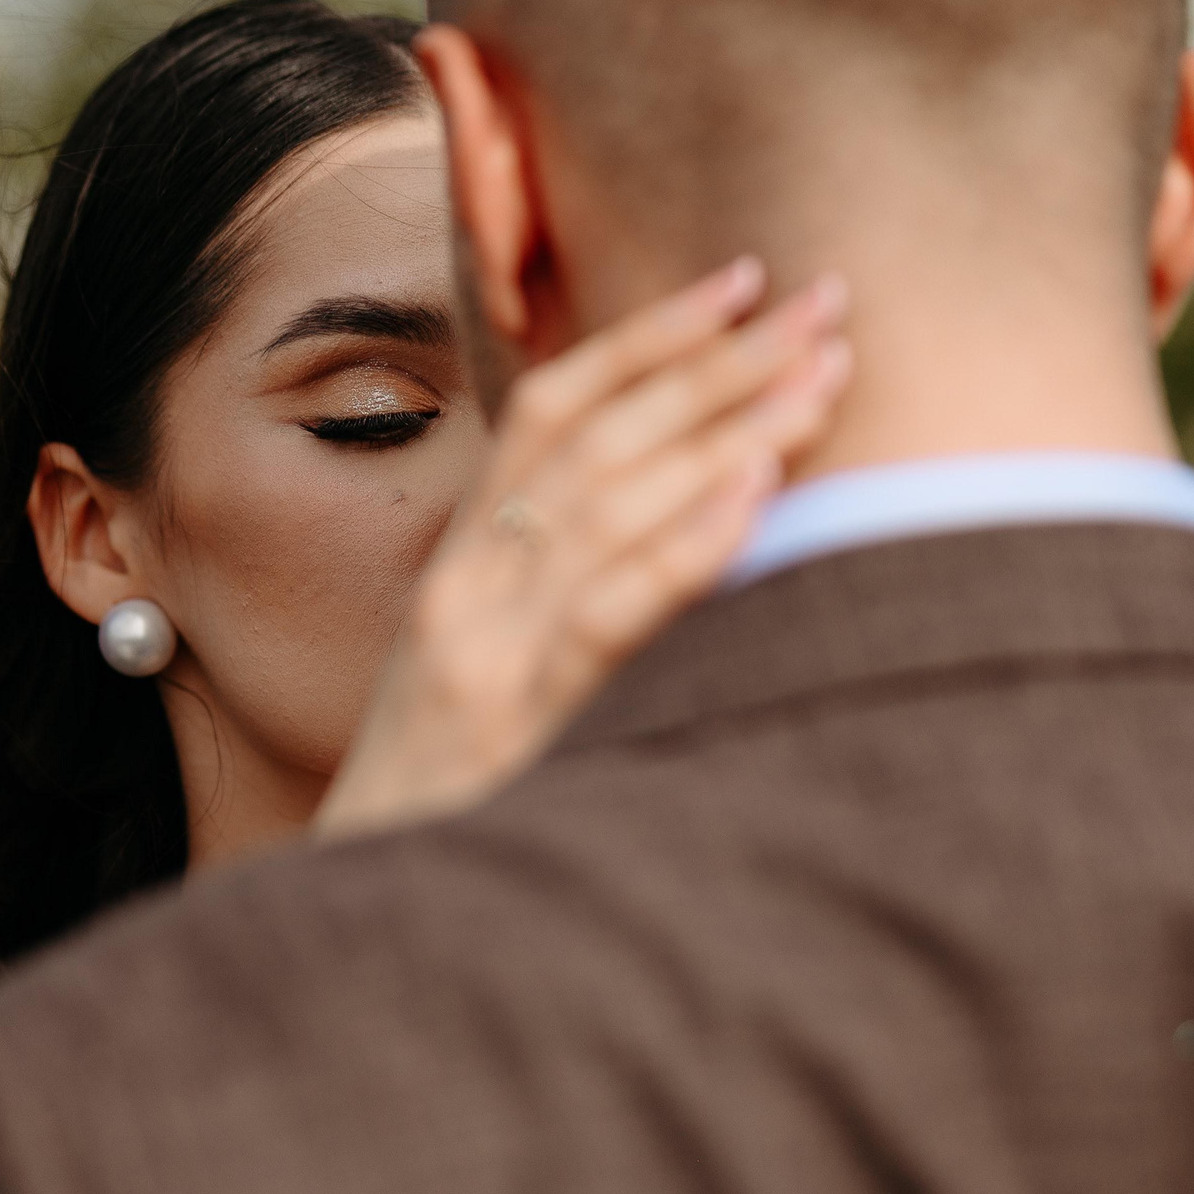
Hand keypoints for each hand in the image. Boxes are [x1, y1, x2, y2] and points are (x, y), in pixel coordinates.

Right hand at [315, 258, 851, 836]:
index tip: (739, 279)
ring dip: (726, 429)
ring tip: (822, 376)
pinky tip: (756, 494)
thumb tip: (684, 533)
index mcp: (465, 565)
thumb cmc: (446, 803)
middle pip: (600, 436)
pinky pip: (609, 612)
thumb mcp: (491, 680)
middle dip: (717, 360)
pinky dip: (684, 544)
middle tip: (825, 300)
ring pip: (612, 501)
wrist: (368, 914)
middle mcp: (470, 584)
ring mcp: (487, 646)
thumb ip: (561, 602)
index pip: (552, 410)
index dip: (645, 336)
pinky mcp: (516, 718)